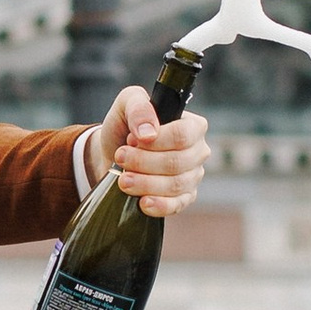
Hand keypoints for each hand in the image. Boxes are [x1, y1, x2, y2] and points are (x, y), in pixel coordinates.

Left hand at [92, 90, 208, 217]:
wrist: (112, 153)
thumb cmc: (125, 126)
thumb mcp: (126, 104)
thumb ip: (139, 107)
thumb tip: (148, 133)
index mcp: (192, 125)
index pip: (182, 135)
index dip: (156, 141)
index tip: (131, 140)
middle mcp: (198, 151)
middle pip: (177, 162)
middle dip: (143, 162)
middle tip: (120, 158)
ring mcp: (193, 176)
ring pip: (175, 185)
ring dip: (145, 183)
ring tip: (123, 179)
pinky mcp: (183, 197)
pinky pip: (177, 205)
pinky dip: (159, 205)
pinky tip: (143, 203)